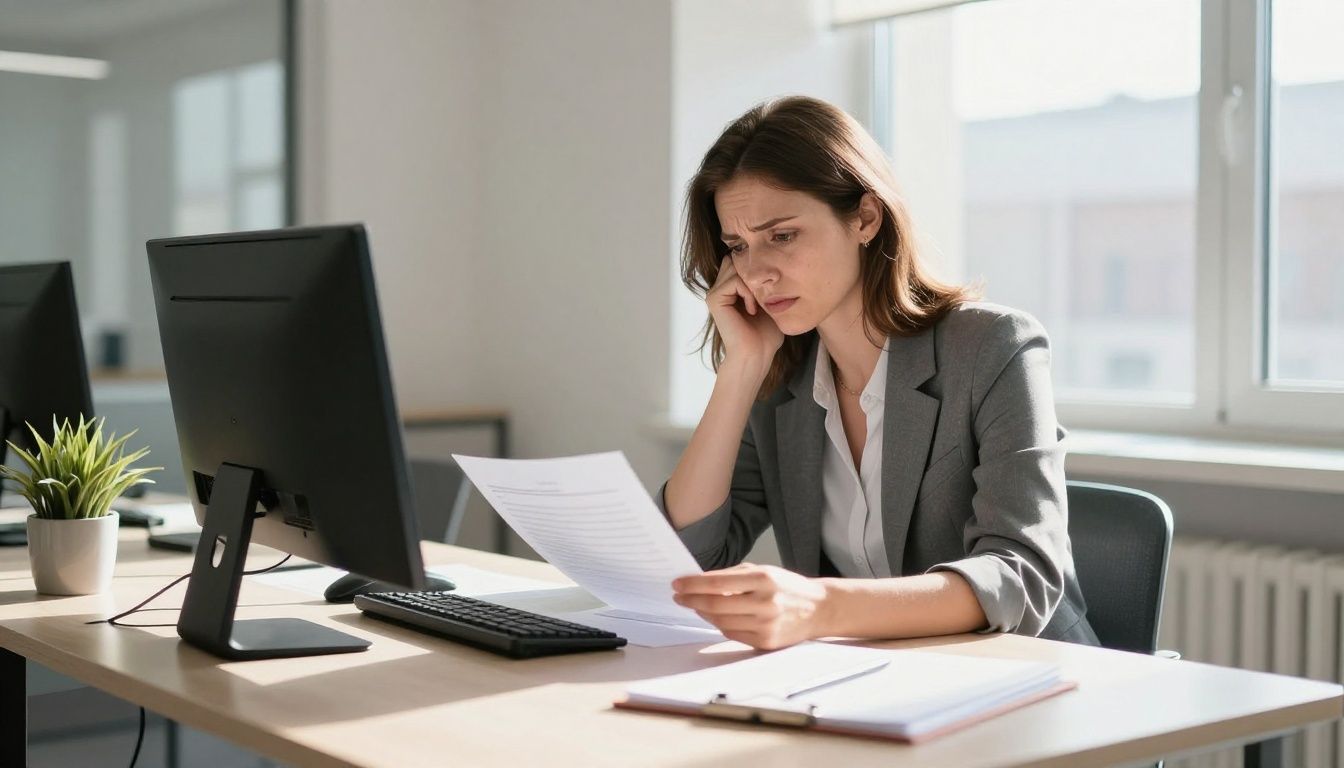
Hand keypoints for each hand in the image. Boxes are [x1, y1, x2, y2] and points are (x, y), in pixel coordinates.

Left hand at [672, 563, 827, 649]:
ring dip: (703, 613)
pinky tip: (716, 616)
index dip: (693, 584)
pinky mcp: (766, 642)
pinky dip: (720, 625)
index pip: (718, 583)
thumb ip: (733, 576)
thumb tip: (700, 582)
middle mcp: (765, 603)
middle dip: (692, 600)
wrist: (819, 609)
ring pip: (721, 622)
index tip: (678, 584)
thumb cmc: (788, 587)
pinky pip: (732, 634)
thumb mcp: (763, 571)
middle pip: (715, 604)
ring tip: (696, 605)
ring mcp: (766, 625)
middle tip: (679, 596)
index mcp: (764, 579)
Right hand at [706, 257, 784, 372]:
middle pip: (736, 260)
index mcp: (731, 290)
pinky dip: (747, 293)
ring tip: (757, 306)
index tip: (769, 286)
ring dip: (752, 285)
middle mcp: (720, 289)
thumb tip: (773, 264)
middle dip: (754, 273)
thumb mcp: (770, 303)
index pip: (739, 261)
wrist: (756, 354)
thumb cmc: (766, 334)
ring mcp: (715, 293)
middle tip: (764, 295)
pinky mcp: (714, 299)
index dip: (755, 266)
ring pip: (736, 268)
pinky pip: (733, 281)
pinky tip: (752, 310)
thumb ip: (766, 284)